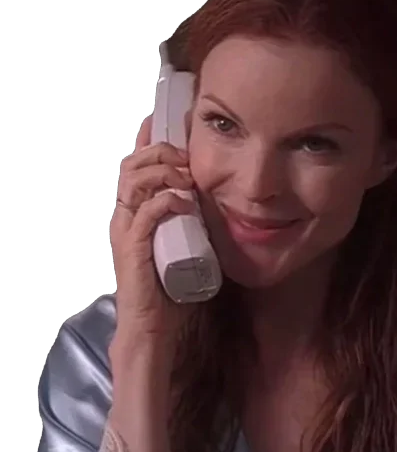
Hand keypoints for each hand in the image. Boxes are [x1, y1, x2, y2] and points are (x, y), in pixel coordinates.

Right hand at [110, 115, 196, 334]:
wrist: (154, 327)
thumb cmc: (170, 286)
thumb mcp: (185, 241)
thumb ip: (191, 218)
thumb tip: (214, 196)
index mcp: (137, 210)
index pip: (138, 165)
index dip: (151, 140)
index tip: (172, 124)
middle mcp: (127, 215)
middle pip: (134, 164)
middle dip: (162, 152)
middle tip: (188, 157)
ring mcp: (127, 229)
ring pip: (135, 180)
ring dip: (165, 172)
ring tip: (188, 179)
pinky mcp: (133, 247)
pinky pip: (146, 211)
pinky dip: (166, 200)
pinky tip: (185, 202)